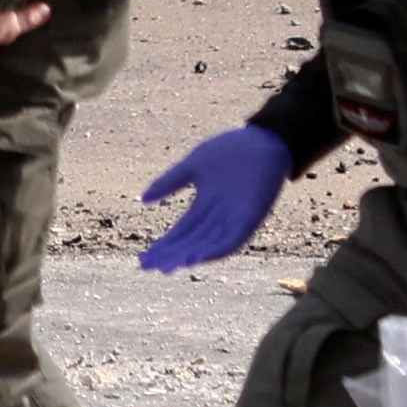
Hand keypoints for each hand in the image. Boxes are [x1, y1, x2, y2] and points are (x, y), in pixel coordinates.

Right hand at [131, 123, 291, 272]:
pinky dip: (213, 251)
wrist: (263, 140)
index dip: (163, 245)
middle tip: (148, 266)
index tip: (144, 258)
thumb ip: (170, 182)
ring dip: (188, 257)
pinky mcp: (250, 220)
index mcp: (204, 205)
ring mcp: (234, 220)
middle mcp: (218, 218)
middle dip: (170, 255)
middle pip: (190, 242)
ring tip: (168, 266)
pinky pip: (231, 241)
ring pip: (207, 246)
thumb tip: (143, 199)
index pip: (180, 231)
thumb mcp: (193, 165)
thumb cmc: (230, 150)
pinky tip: (196, 258)